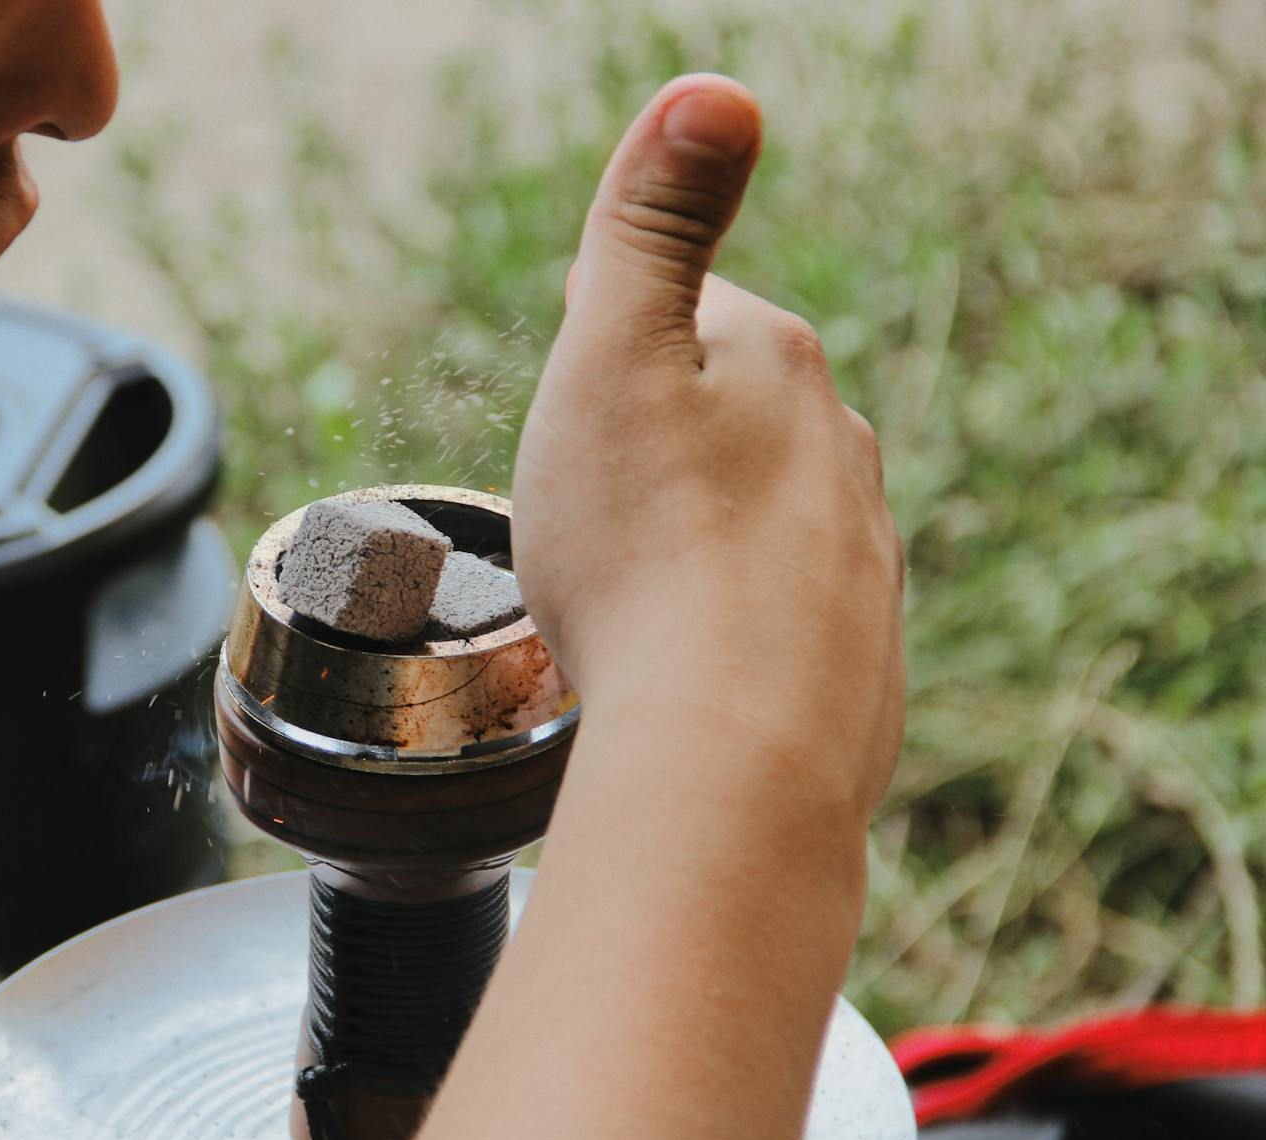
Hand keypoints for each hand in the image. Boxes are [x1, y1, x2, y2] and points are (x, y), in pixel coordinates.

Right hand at [513, 73, 903, 835]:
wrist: (730, 755)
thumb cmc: (647, 553)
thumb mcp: (613, 357)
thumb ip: (652, 223)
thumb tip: (716, 88)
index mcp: (777, 363)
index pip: (690, 313)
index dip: (611, 342)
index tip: (573, 386)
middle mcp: (841, 451)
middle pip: (729, 419)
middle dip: (658, 447)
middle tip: (585, 506)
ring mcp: (861, 561)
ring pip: (757, 523)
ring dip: (695, 541)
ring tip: (629, 596)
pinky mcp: (860, 662)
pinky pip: (778, 618)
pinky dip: (728, 628)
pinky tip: (684, 666)